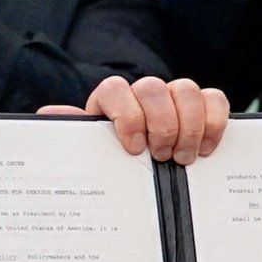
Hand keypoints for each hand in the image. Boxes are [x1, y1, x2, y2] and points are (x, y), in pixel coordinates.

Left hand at [40, 75, 231, 164]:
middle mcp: (143, 95)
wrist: (141, 174)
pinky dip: (214, 122)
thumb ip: (74, 134)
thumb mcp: (91, 153)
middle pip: (154, 87)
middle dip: (162, 124)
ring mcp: (174, 98)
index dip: (126, 115)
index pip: (114, 88)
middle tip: (162, 157)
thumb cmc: (114, 163)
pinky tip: (205, 148)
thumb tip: (47, 114)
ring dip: (189, 126)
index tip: (134, 148)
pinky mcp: (202, 108)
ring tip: (184, 158)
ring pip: (186, 89)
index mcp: (110, 103)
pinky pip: (214, 99)